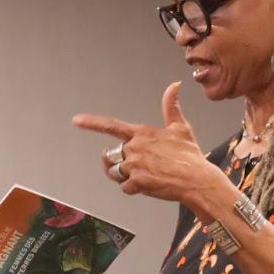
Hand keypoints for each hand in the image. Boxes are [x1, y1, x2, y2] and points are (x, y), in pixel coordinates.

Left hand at [74, 82, 219, 204]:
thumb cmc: (190, 155)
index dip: (91, 122)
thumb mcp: (181, 128)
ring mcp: (134, 166)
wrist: (197, 180)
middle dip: (118, 160)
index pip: (111, 126)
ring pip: (115, 172)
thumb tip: (175, 85)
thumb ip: (171, 107)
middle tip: (137, 164)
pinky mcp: (137, 183)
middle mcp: (134, 148)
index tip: (76, 120)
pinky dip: (134, 188)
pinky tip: (148, 185)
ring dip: (122, 174)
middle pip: (112, 154)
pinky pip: (125, 187)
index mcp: (142, 133)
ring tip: (140, 174)